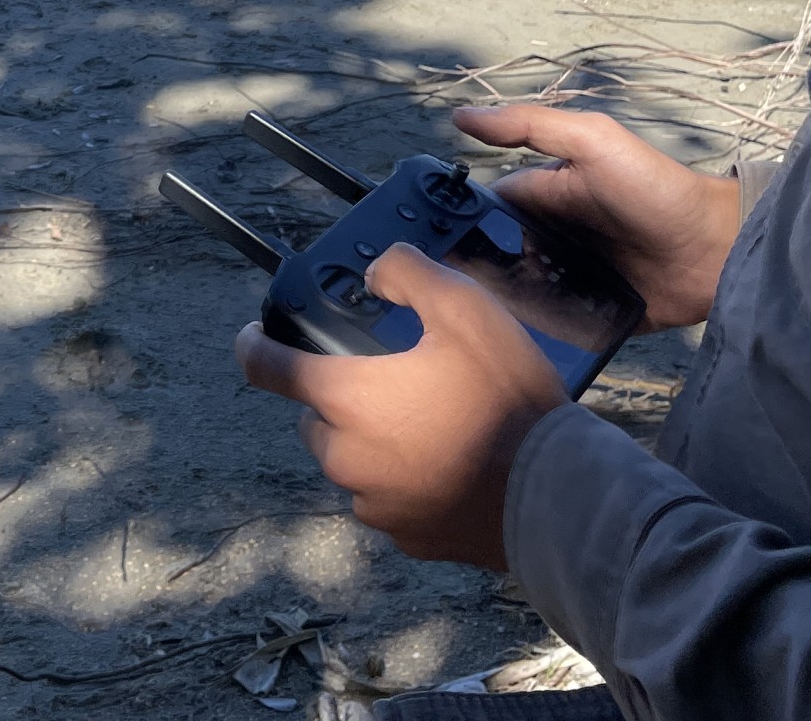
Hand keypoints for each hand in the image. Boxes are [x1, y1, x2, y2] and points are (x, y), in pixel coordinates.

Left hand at [236, 245, 566, 569]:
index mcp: (345, 398)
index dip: (254, 345)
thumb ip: (408, 274)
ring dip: (373, 442)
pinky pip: (386, 500)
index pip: (265, 367)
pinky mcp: (405, 537)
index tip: (256, 335)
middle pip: (315, 417)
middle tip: (396, 383)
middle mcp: (344, 455)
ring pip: (350, 461)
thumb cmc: (507, 399)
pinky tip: (448, 465)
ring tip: (432, 425)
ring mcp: (372, 503)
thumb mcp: (465, 309)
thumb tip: (377, 272)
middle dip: (341, 398)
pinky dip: (403, 482)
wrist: (556, 495)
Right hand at [452, 103, 741, 330]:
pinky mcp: (590, 316)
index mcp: (546, 195)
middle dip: (470, 268)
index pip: (489, 207)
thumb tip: (460, 117)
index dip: (458, 216)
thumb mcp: (594, 141)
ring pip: (515, 293)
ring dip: (496, 303)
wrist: (718, 251)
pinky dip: (530, 330)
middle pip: (495, 254)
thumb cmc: (654, 187)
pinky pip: (549, 326)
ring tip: (471, 321)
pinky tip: (508, 340)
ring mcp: (570, 279)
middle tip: (441, 288)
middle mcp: (552, 237)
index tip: (422, 236)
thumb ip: (530, 126)